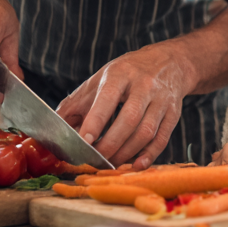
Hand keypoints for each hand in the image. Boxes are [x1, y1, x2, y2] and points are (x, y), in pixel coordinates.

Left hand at [56, 41, 196, 167]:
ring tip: (110, 163)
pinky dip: (149, 155)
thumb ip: (76, 103)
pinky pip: (162, 137)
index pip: (107, 99)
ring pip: (146, 131)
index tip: (84, 141)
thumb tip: (54, 128)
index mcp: (121, 74)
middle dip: (110, 144)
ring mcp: (161, 99)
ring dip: (126, 152)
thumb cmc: (128, 73)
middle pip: (129, 119)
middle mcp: (144, 85)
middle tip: (96, 160)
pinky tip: (136, 164)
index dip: (96, 122)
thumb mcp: (100, 79)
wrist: (169, 62)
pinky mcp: (174, 112)